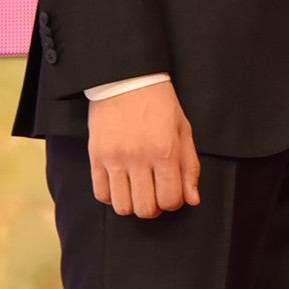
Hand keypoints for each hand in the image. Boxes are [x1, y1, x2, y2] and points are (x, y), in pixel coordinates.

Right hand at [87, 81, 199, 218]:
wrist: (127, 80)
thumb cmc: (160, 104)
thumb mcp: (184, 130)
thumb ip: (190, 167)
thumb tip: (193, 199)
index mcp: (166, 151)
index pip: (170, 199)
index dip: (174, 203)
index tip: (173, 194)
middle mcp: (140, 158)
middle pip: (145, 208)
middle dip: (154, 208)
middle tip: (155, 195)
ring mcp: (115, 158)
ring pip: (122, 207)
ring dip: (132, 205)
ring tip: (138, 192)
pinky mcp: (96, 156)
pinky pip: (100, 194)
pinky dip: (111, 197)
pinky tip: (121, 185)